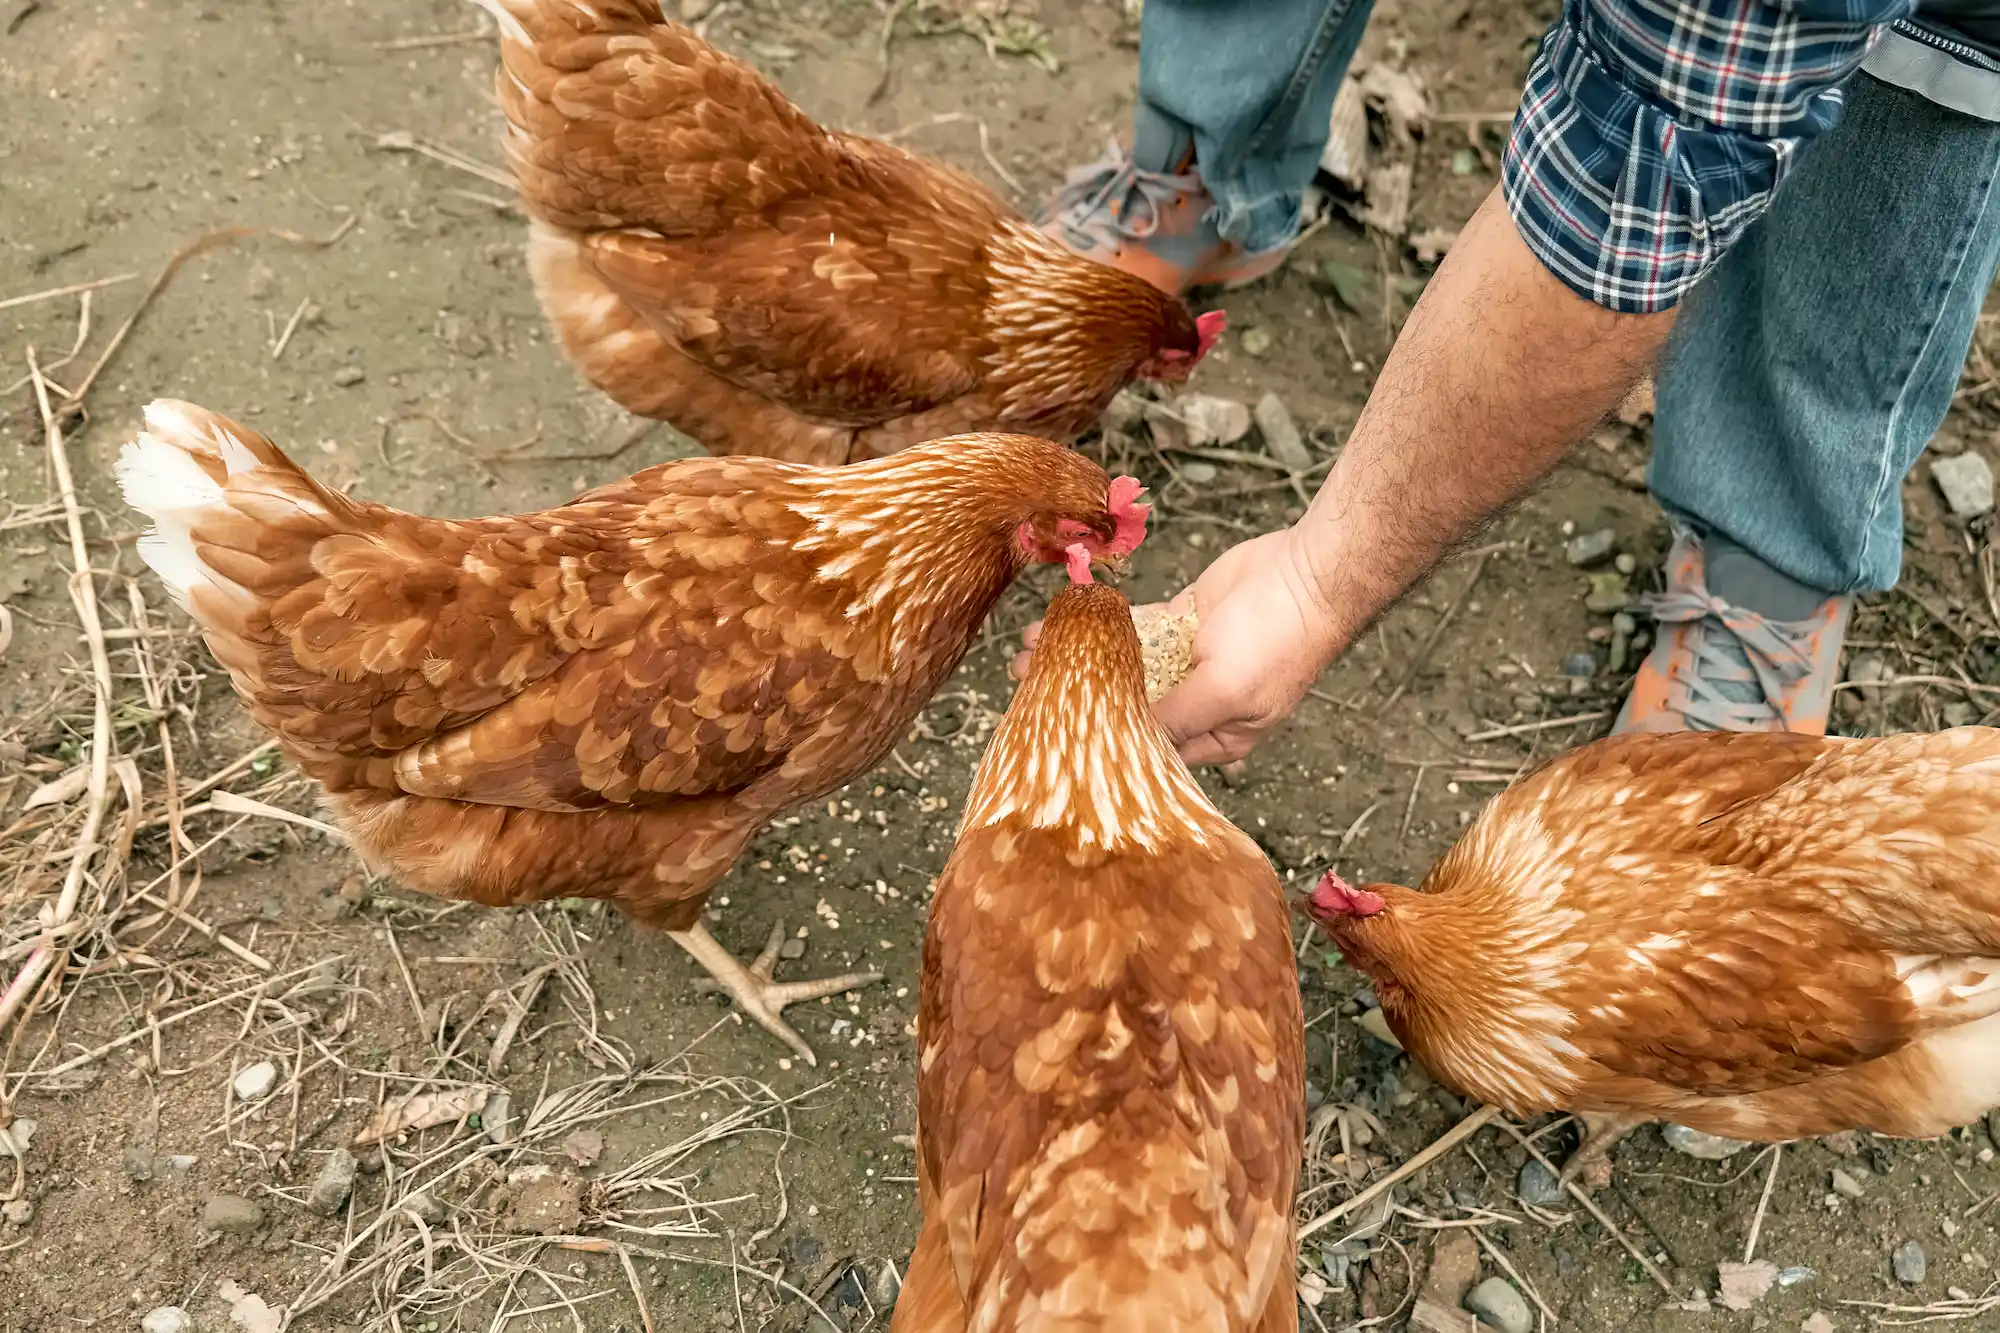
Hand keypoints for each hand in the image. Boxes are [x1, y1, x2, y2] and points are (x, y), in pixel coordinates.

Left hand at [1010, 527, 1344, 765]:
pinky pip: (1134, 626)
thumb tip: (1118, 739)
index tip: (1050, 728)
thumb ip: (1173, 718)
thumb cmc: (1281, 641)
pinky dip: (1100, 622)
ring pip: (1123, 662)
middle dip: (1076, 693)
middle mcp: (1198, 703)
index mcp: (1216, 736)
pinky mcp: (1184, 619)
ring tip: (1032, 648)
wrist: (1311, 574)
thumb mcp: (1224, 692)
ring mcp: (1189, 659)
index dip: (1098, 739)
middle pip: (1126, 705)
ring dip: (1080, 654)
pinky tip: (1065, 618)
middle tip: (1025, 683)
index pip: (1148, 750)